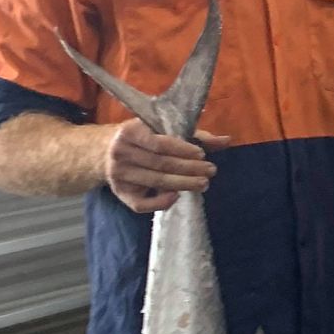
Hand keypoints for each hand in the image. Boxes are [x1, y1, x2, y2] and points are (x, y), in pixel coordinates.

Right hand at [104, 119, 229, 212]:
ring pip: (155, 182)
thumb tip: (227, 140)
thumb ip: (196, 135)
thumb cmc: (146, 138)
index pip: (159, 143)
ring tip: (203, 183)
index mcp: (130, 131)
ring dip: (182, 184)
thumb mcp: (165, 130)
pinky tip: (176, 197)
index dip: (182, 149)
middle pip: (160, 163)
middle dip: (189, 168)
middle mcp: (121, 152)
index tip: (203, 154)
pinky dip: (160, 202)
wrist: (106, 151)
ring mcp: (119, 174)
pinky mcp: (120, 193)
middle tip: (211, 171)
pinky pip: (140, 204)